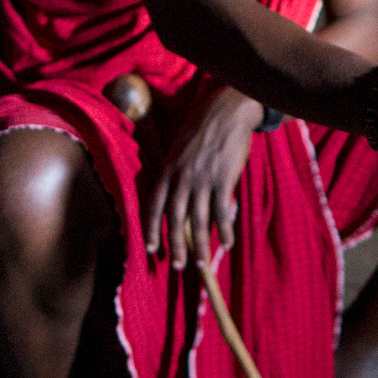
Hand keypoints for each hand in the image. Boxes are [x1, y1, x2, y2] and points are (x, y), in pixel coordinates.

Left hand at [146, 87, 264, 266]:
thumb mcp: (178, 149)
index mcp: (167, 170)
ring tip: (201, 263)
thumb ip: (174, 173)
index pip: (153, 205)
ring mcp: (202, 179)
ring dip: (200, 245)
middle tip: (177, 266)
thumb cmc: (202, 129)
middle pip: (175, 219)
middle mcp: (181, 177)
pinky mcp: (223, 179)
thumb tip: (176, 199)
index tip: (151, 249)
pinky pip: (222, 211)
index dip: (151, 229)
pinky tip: (227, 243)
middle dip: (175, 245)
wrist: (226, 111)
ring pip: (198, 220)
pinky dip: (225, 230)